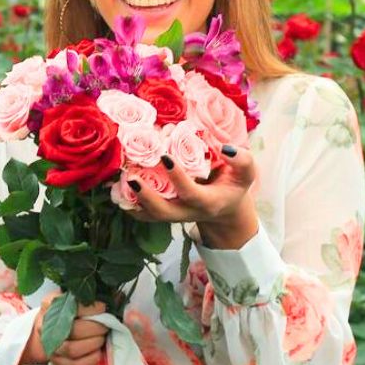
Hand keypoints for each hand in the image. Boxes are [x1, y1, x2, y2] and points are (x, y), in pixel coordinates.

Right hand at [18, 299, 107, 364]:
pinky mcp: (56, 361)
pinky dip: (90, 360)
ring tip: (102, 338)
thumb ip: (94, 296)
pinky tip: (98, 353)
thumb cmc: (67, 310)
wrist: (49, 328)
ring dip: (93, 344)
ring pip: (72, 349)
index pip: (71, 306)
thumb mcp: (75, 297)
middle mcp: (45, 325)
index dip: (90, 308)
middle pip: (72, 329)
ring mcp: (49, 345)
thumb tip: (118, 296)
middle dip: (95, 328)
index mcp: (50, 303)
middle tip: (106, 325)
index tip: (103, 307)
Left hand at [127, 146, 259, 248]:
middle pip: (164, 212)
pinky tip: (118, 187)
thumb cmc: (234, 184)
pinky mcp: (164, 214)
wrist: (226, 207)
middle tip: (131, 177)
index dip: (178, 178)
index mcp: (209, 203)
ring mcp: (174, 215)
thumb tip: (225, 148)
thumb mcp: (246, 173)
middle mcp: (188, 213)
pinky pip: (144, 214)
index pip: (191, 193)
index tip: (165, 156)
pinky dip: (129, 203)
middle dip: (146, 197)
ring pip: (150, 215)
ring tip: (121, 179)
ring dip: (133, 200)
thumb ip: (242, 160)